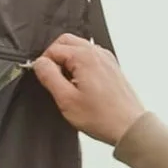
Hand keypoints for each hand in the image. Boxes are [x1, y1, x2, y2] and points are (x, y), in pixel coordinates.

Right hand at [30, 33, 147, 146]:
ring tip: (67, 84)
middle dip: (54, 56)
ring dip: (67, 59)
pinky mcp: (111, 66)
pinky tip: (80, 84)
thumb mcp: (66, 99)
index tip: (45, 79)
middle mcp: (97, 53)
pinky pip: (90, 56)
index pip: (53, 49)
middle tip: (52, 78)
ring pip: (78, 46)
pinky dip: (80, 64)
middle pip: (66, 41)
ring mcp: (106, 58)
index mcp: (84, 57)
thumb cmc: (102, 116)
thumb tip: (39, 63)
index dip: (43, 64)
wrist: (128, 126)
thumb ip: (49, 77)